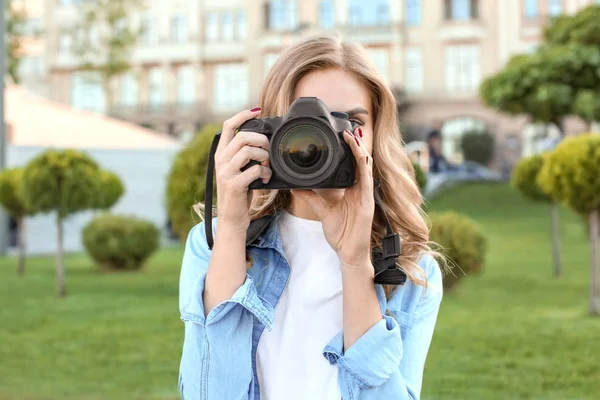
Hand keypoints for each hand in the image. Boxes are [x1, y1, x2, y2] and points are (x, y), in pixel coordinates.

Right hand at [214, 108, 271, 234]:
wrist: (231, 219)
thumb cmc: (239, 194)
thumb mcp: (237, 171)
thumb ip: (244, 156)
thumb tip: (261, 140)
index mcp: (221, 154)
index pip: (228, 126)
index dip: (242, 115)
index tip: (257, 111)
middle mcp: (221, 161)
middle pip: (242, 136)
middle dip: (261, 139)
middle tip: (269, 149)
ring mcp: (226, 172)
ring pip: (249, 151)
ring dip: (264, 156)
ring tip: (268, 165)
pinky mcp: (234, 184)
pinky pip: (255, 169)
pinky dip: (266, 172)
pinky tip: (267, 178)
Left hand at [291, 129, 374, 268]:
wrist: (348, 252)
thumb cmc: (340, 232)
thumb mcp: (321, 209)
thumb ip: (309, 196)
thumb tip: (294, 185)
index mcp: (351, 189)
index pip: (350, 164)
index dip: (347, 150)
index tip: (339, 135)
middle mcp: (360, 189)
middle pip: (359, 161)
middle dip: (354, 144)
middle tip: (346, 129)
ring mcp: (365, 195)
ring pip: (365, 166)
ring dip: (359, 150)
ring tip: (352, 135)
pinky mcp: (368, 202)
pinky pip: (367, 180)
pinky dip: (364, 166)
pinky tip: (361, 156)